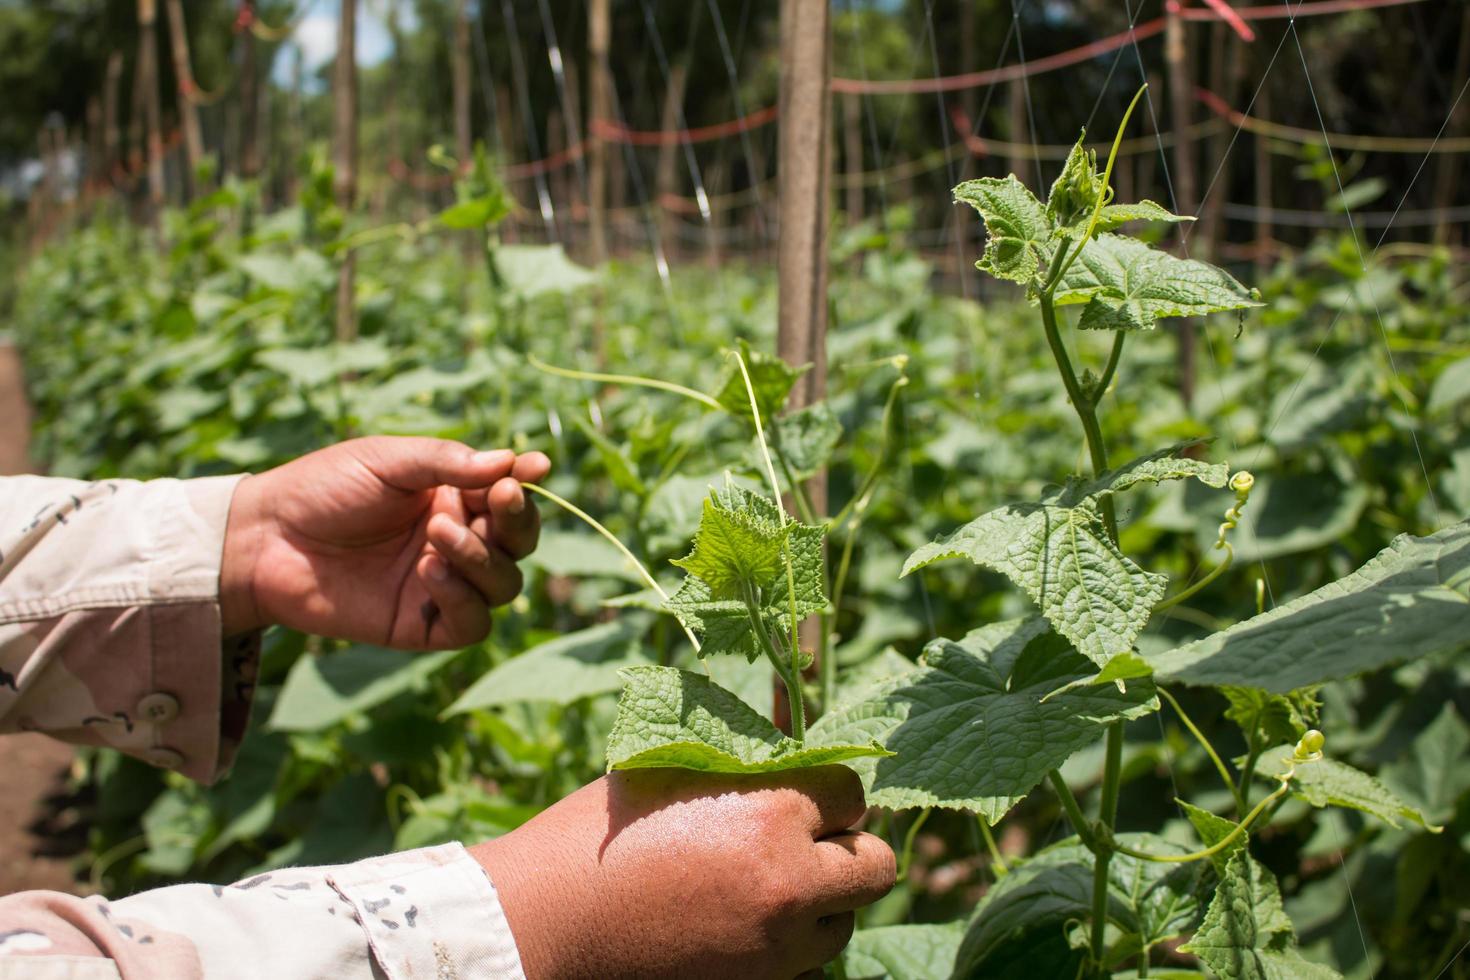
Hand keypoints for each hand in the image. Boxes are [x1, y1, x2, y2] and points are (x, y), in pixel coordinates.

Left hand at [221, 436, 550, 647]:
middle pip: (519, 544)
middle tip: (497, 499)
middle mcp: (456, 542)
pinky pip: (472, 623)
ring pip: (504, 584)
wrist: (265, 539)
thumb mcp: (387, 461)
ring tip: (437, 533)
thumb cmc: (323, 488)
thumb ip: (448, 463)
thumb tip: (512, 461)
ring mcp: (442, 586)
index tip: (533, 468)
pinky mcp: (421, 625)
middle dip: (515, 521)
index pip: (509, 499)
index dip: (526, 487)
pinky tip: (430, 571)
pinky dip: (463, 598)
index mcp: (452, 499)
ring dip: (482, 557)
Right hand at [470, 767, 894, 979]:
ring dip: (818, 904)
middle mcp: (787, 884)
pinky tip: (742, 930)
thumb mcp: (669, 769)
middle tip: (806, 845)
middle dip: (846, 851)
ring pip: (841, 924)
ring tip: (761, 887)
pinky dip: (788, 950)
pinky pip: (806, 969)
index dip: (827, 793)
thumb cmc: (595, 835)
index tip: (802, 798)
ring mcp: (775, 951)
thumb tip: (794, 710)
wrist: (539, 926)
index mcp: (770, 814)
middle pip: (875, 868)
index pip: (852, 794)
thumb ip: (742, 757)